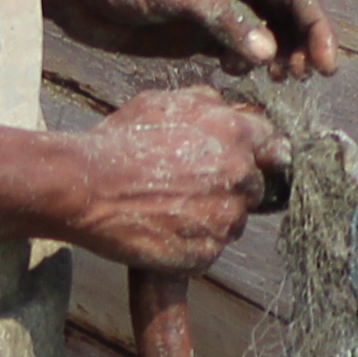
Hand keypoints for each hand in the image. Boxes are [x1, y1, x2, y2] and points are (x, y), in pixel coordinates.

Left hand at [39, 0, 341, 76]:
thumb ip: (220, 21)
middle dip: (303, 44)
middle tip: (306, 77)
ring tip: (280, 81)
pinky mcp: (194, 35)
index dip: (315, 26)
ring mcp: (213, 11)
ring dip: (278, 57)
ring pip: (264, 35)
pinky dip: (246, 66)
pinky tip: (235, 76)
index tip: (326, 64)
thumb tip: (268, 54)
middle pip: (285, 15)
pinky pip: (235, 52)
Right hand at [61, 87, 284, 270]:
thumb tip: (228, 108)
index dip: (260, 153)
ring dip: (213, 217)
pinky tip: (164, 230)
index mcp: (233, 134)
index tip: (251, 162)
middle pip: (254, 188)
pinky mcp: (207, 253)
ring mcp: (225, 218)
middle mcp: (238, 176)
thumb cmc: (118, 142)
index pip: (272, 145)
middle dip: (232, 187)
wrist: (85, 187)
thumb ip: (205, 104)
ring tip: (170, 209)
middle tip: (191, 187)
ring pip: (234, 221)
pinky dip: (193, 244)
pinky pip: (211, 249)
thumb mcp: (161, 103)